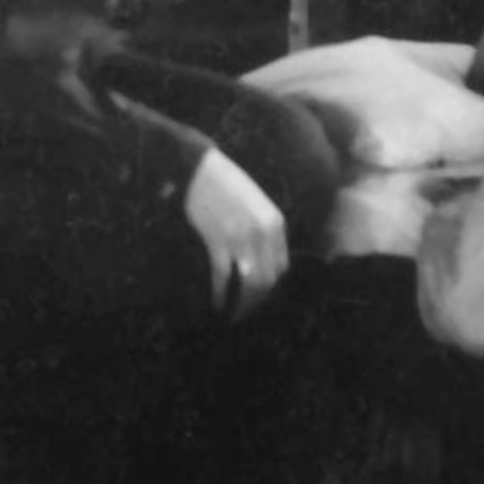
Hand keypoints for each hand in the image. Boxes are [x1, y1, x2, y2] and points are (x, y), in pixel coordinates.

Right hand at [182, 148, 287, 320]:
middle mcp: (263, 233)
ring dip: (242, 303)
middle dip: (257, 300)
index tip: (259, 295)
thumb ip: (265, 232)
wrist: (201, 169)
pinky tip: (217, 302)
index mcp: (275, 223)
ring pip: (249, 283)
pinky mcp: (217, 240)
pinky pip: (223, 276)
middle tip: (245, 311)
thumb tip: (263, 263)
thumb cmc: (229, 185)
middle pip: (268, 280)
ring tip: (234, 313)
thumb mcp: (258, 206)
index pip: (281, 268)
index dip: (271, 286)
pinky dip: (220, 293)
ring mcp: (240, 238)